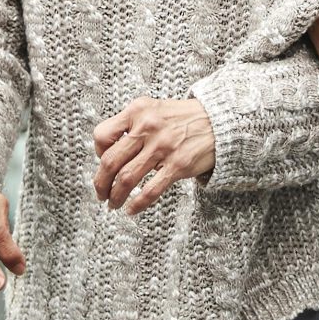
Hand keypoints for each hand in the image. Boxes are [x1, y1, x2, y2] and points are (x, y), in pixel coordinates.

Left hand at [92, 97, 216, 214]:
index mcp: (138, 111)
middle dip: (101, 184)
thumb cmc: (184, 118)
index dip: (97, 154)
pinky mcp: (178, 165)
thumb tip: (108, 153)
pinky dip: (137, 204)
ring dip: (115, 196)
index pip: (102, 136)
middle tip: (101, 194)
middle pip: (110, 162)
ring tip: (114, 203)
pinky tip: (132, 209)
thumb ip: (132, 125)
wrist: (221, 120)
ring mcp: (163, 147)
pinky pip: (150, 190)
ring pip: (126, 178)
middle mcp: (148, 127)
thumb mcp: (154, 110)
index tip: (102, 164)